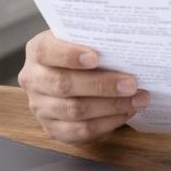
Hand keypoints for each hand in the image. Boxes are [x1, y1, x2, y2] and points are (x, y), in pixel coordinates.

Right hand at [18, 30, 149, 143]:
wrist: (71, 74)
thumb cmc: (82, 52)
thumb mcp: (82, 39)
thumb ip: (95, 40)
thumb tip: (126, 47)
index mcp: (37, 50)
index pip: (47, 51)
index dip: (70, 55)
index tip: (95, 57)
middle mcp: (33, 79)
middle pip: (64, 84)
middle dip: (101, 85)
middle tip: (131, 84)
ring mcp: (40, 107)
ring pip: (74, 110)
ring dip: (111, 106)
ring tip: (137, 100)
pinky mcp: (52, 129)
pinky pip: (80, 131)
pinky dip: (107, 123)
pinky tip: (126, 113)